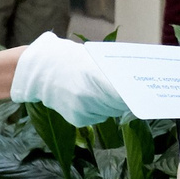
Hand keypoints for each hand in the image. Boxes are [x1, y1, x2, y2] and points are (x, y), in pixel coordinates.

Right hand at [9, 31, 129, 124]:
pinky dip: (97, 109)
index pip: (122, 91)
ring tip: (100, 89)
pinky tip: (87, 97)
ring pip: (109, 111)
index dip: (133, 93)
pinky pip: (97, 116)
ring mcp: (83, 111)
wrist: (36, 72)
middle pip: (119, 103)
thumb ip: (109, 71)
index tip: (143, 91)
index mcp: (94, 78)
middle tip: (132, 90)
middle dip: (125, 97)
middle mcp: (88, 98)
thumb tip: (133, 77)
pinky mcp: (78, 120)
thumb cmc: (66, 59)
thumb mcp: (90, 58)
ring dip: (110, 103)